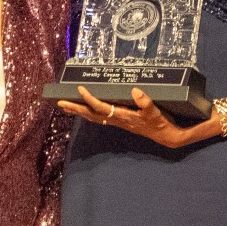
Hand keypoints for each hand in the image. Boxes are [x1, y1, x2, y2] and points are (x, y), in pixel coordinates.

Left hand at [57, 86, 204, 148]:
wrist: (167, 136)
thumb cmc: (161, 124)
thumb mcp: (156, 112)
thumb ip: (146, 102)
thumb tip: (134, 90)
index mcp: (123, 116)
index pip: (102, 107)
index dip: (90, 99)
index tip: (80, 89)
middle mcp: (117, 120)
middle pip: (91, 114)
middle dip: (75, 108)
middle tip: (59, 102)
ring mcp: (118, 122)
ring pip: (93, 117)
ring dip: (79, 111)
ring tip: (66, 106)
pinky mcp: (121, 122)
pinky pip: (100, 117)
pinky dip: (90, 113)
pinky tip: (86, 111)